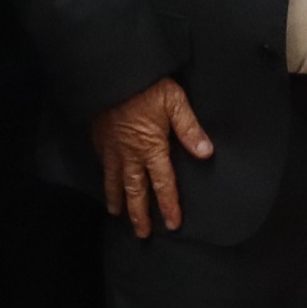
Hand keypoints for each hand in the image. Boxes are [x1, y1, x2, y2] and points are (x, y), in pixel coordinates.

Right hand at [95, 78, 214, 239]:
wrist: (111, 73)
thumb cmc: (146, 86)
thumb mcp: (175, 102)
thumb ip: (190, 129)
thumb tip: (207, 153)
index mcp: (151, 147)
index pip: (163, 183)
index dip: (169, 205)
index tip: (172, 224)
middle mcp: (130, 154)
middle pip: (135, 191)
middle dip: (138, 214)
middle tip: (141, 234)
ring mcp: (112, 148)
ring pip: (114, 181)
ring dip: (117, 200)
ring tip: (117, 214)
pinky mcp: (99, 139)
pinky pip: (103, 165)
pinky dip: (105, 178)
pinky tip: (107, 182)